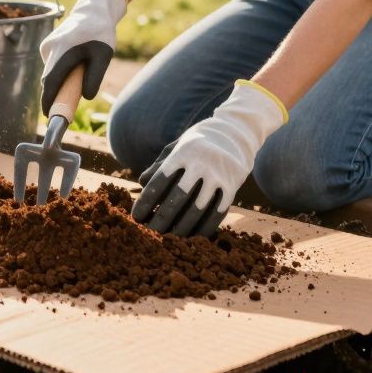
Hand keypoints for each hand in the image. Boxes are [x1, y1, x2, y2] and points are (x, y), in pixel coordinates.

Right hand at [39, 0, 127, 112]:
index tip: (49, 115)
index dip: (48, 101)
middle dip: (56, 93)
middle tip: (68, 105)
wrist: (94, 9)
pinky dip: (61, 71)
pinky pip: (52, 64)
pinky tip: (75, 64)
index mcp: (62, 51)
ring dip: (60, 81)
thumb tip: (86, 98)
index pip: (50, 82)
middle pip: (49, 79)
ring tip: (80, 75)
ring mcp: (47, 46)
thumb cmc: (100, 32)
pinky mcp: (48, 45)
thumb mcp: (103, 56)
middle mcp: (50, 48)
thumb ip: (95, 78)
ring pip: (51, 72)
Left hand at [131, 81, 287, 236]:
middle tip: (150, 233)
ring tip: (169, 238)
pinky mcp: (232, 187)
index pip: (159, 181)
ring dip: (181, 228)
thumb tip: (142, 185)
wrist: (235, 134)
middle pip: (178, 198)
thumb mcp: (175, 147)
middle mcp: (201, 163)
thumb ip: (158, 165)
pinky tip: (192, 237)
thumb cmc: (196, 144)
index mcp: (183, 152)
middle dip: (161, 219)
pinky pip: (217, 213)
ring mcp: (219, 175)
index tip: (136, 217)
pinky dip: (203, 228)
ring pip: (197, 209)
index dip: (146, 202)